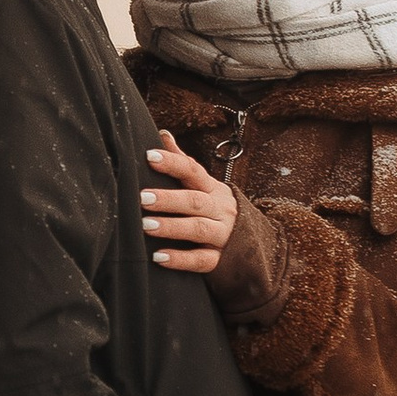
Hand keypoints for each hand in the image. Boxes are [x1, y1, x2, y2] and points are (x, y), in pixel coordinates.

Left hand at [141, 134, 238, 275]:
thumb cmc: (216, 210)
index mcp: (212, 188)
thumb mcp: (204, 186)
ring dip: (172, 227)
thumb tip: (163, 134)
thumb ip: (183, 163)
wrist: (254, 244)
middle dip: (168, 199)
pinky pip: (202, 260)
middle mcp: (220, 209)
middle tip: (142, 198)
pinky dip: (181, 259)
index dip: (172, 162)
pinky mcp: (221, 260)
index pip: (193, 170)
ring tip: (146, 226)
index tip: (149, 156)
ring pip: (198, 229)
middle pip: (194, 201)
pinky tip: (159, 257)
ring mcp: (222, 235)